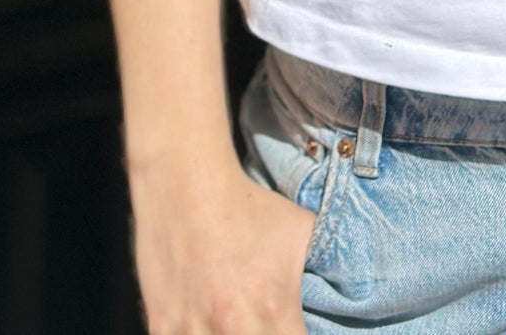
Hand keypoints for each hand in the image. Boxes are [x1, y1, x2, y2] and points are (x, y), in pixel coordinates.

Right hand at [130, 154, 320, 332]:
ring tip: (234, 323)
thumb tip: (345, 286)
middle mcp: (233, 328)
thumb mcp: (301, 231)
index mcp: (274, 310)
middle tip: (262, 324)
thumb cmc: (248, 206)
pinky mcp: (160, 328)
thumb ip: (323, 268)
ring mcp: (191, 332)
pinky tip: (203, 324)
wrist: (187, 184)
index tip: (296, 330)